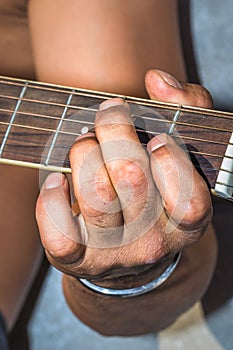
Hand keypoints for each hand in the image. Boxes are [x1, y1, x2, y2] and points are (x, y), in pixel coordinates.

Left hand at [36, 70, 216, 334]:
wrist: (130, 255)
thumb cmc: (156, 194)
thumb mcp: (183, 156)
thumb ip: (186, 110)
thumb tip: (157, 81)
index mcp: (187, 222)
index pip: (187, 196)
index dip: (169, 158)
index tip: (155, 137)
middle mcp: (154, 243)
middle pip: (131, 176)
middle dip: (113, 131)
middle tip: (108, 116)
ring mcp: (115, 254)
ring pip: (94, 194)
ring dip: (83, 154)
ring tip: (85, 144)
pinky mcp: (80, 261)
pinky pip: (59, 233)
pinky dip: (51, 199)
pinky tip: (56, 182)